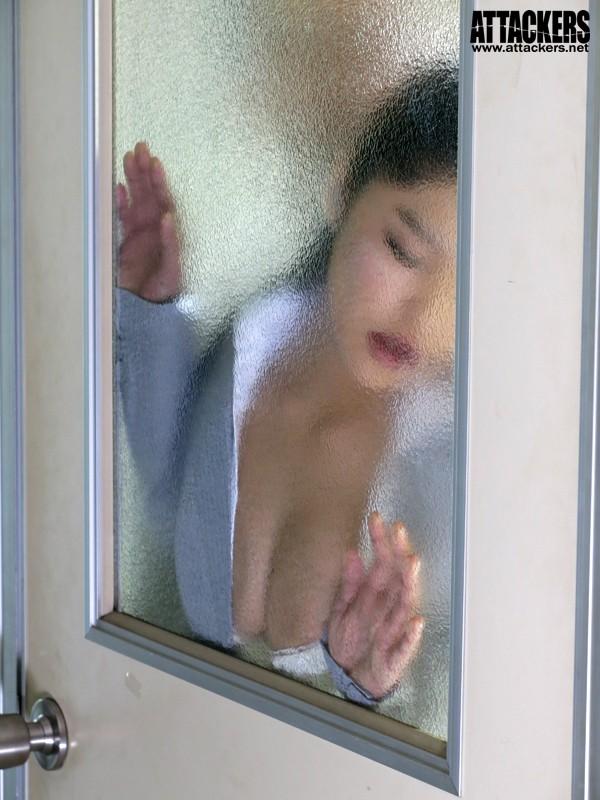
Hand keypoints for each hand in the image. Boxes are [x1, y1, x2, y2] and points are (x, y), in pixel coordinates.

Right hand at [116, 141, 181, 301]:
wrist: (145, 308)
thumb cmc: (165, 290)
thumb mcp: (174, 270)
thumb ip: (172, 244)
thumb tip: (169, 219)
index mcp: (169, 232)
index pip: (166, 202)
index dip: (160, 182)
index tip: (156, 164)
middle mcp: (154, 228)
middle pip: (150, 194)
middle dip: (145, 171)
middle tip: (141, 148)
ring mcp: (139, 231)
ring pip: (135, 198)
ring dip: (133, 178)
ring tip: (129, 157)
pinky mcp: (123, 238)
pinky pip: (121, 214)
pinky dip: (119, 200)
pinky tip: (118, 186)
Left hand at [326, 512, 423, 699]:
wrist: (351, 678)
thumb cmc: (352, 641)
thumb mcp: (342, 610)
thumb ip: (348, 584)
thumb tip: (351, 553)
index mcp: (376, 594)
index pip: (381, 561)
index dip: (380, 540)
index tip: (376, 518)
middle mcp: (389, 607)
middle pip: (397, 576)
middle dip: (399, 553)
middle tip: (399, 530)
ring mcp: (396, 629)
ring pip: (406, 603)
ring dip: (410, 584)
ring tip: (412, 563)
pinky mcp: (396, 655)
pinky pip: (405, 644)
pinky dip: (411, 634)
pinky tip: (416, 621)